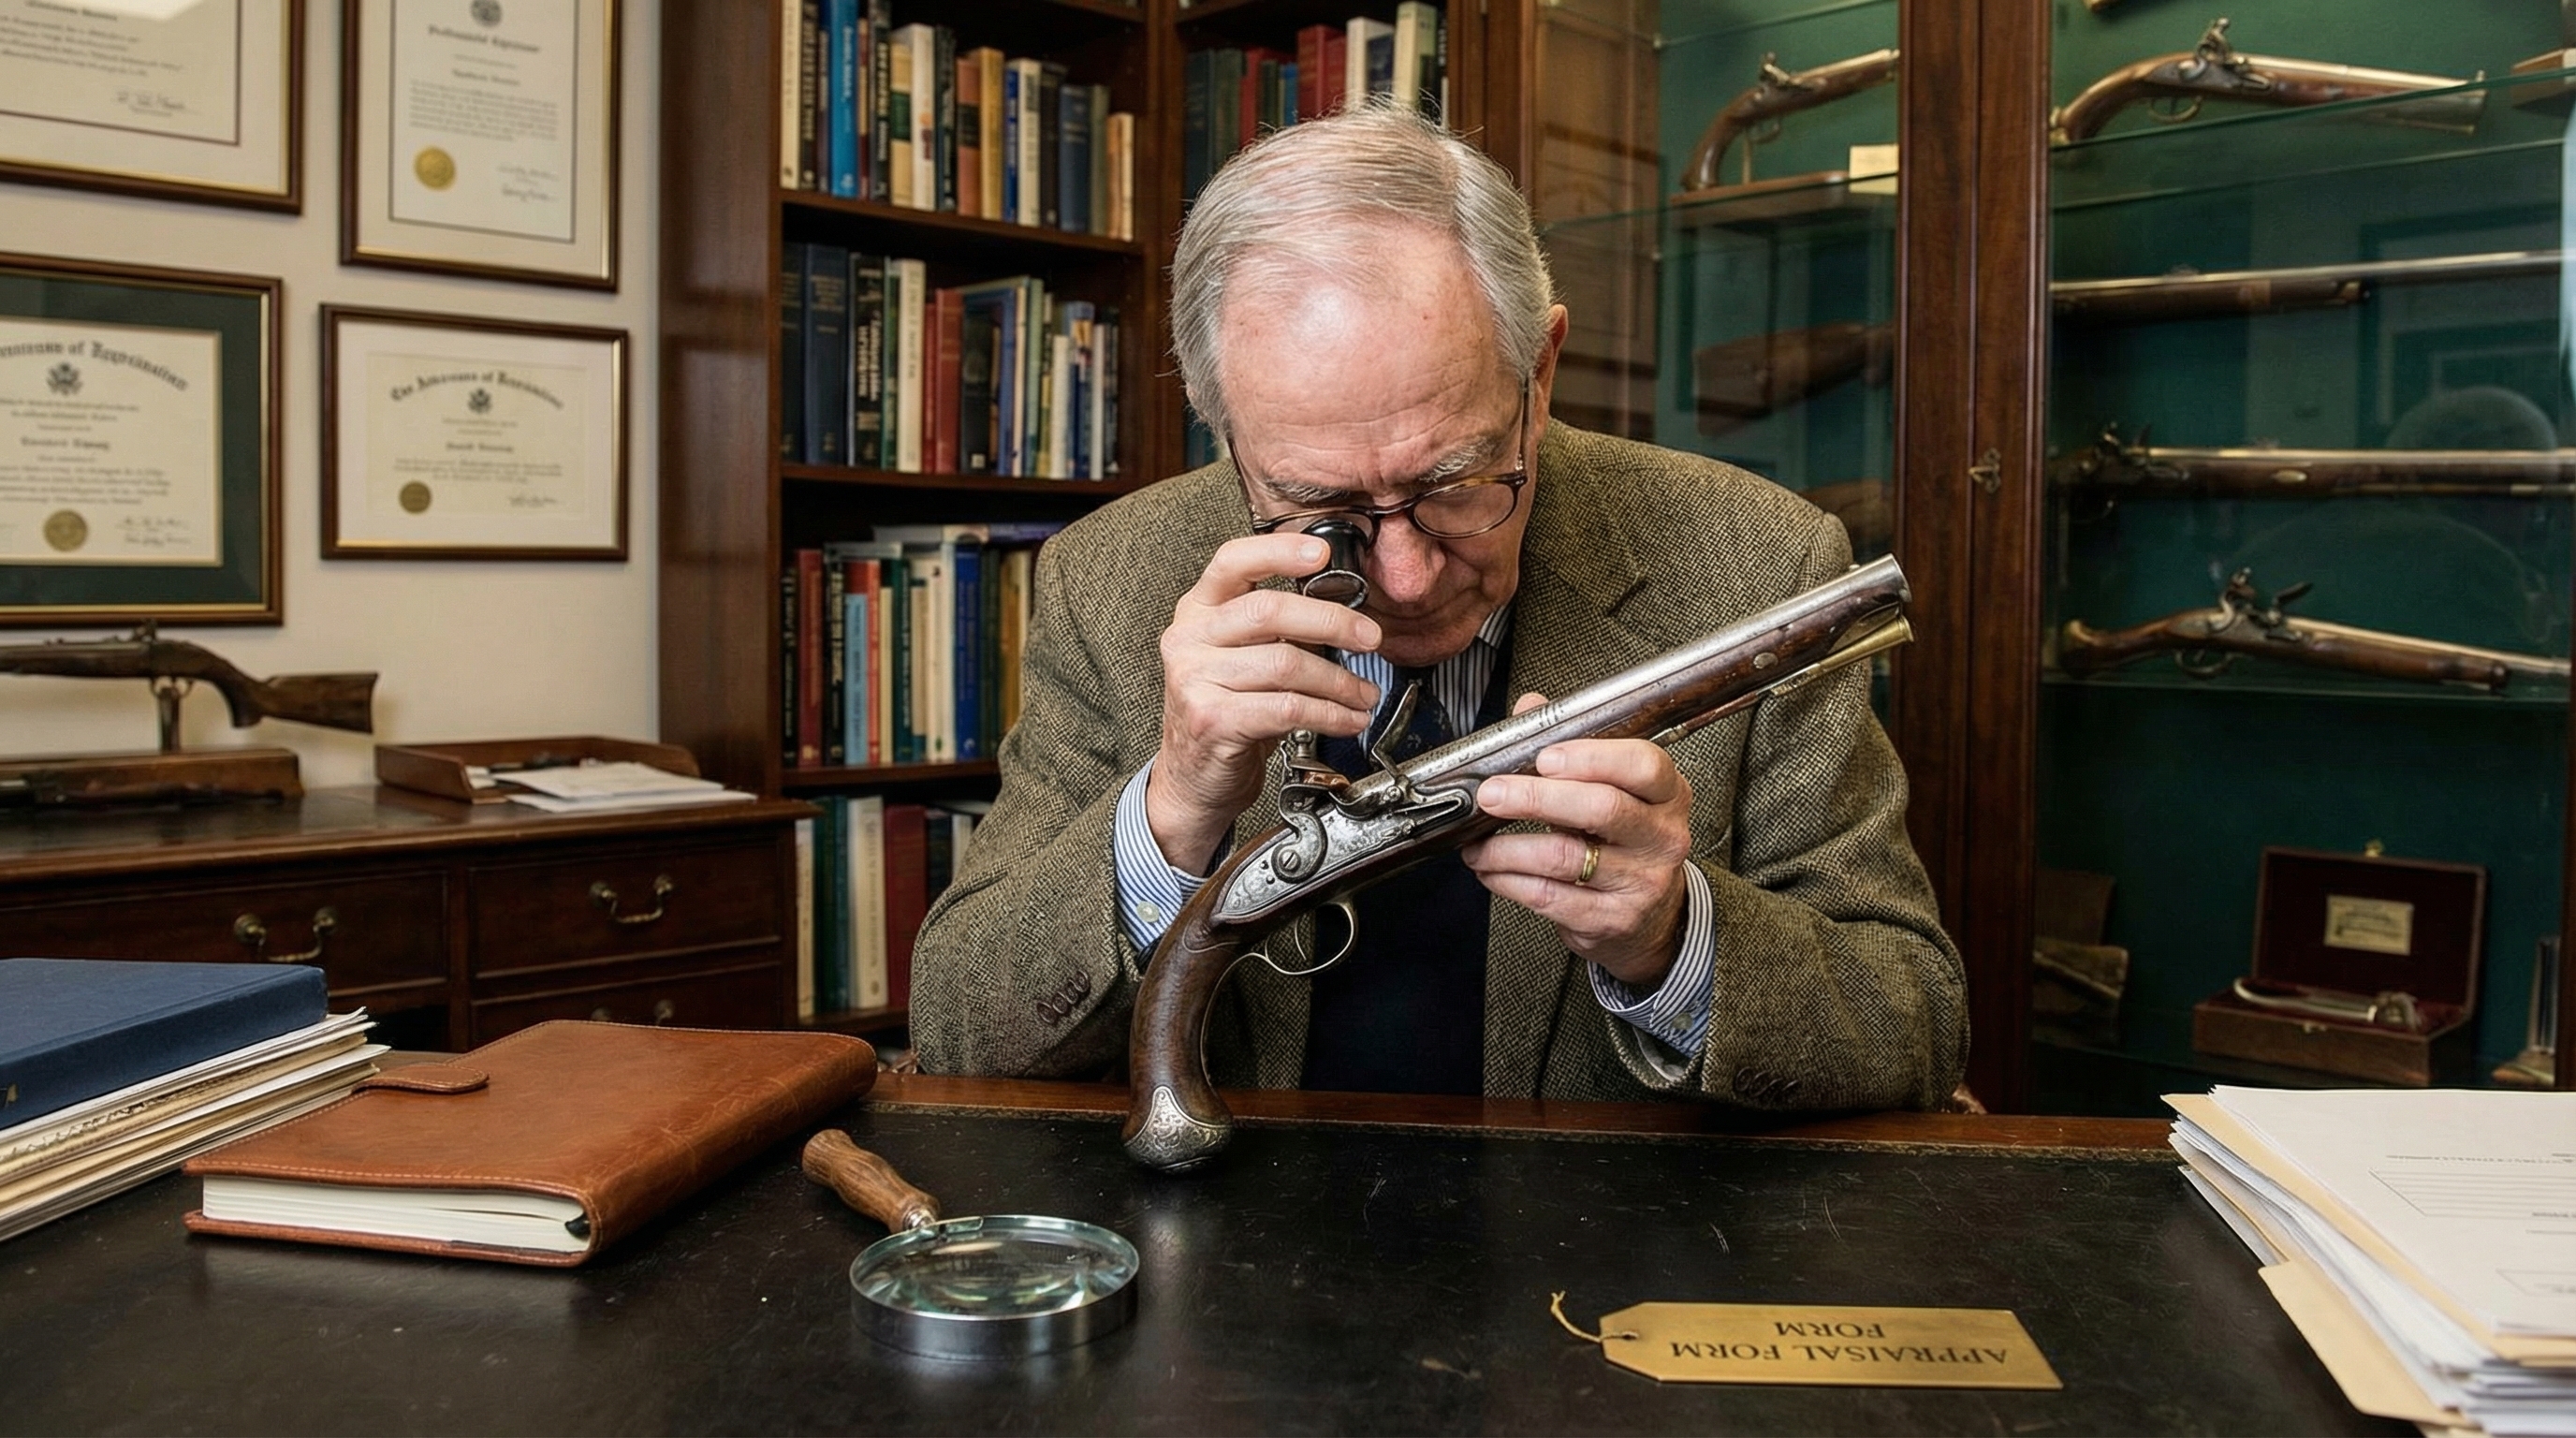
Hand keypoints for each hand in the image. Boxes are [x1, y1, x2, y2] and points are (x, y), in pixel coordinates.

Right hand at [1146, 532, 1384, 872]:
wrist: (1192, 779)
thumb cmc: (1226, 712)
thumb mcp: (1241, 659)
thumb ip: (1275, 629)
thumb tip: (1342, 612)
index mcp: (1197, 611)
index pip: (1233, 561)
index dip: (1279, 551)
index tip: (1322, 553)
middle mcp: (1189, 638)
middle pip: (1270, 610)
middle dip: (1333, 622)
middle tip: (1370, 637)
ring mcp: (1194, 678)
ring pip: (1286, 663)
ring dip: (1339, 681)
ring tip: (1363, 693)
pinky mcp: (1211, 719)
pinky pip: (1287, 708)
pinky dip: (1329, 714)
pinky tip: (1346, 719)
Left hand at [1461, 692, 1693, 988]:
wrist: (1653, 919)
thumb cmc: (1624, 842)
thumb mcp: (1614, 791)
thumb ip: (1573, 747)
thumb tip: (1531, 707)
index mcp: (1667, 794)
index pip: (1642, 765)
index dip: (1591, 758)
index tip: (1543, 758)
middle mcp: (1662, 837)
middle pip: (1600, 808)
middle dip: (1535, 798)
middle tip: (1492, 794)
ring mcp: (1641, 882)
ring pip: (1564, 857)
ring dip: (1507, 849)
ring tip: (1478, 844)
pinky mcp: (1613, 919)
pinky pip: (1550, 897)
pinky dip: (1510, 882)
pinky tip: (1491, 871)